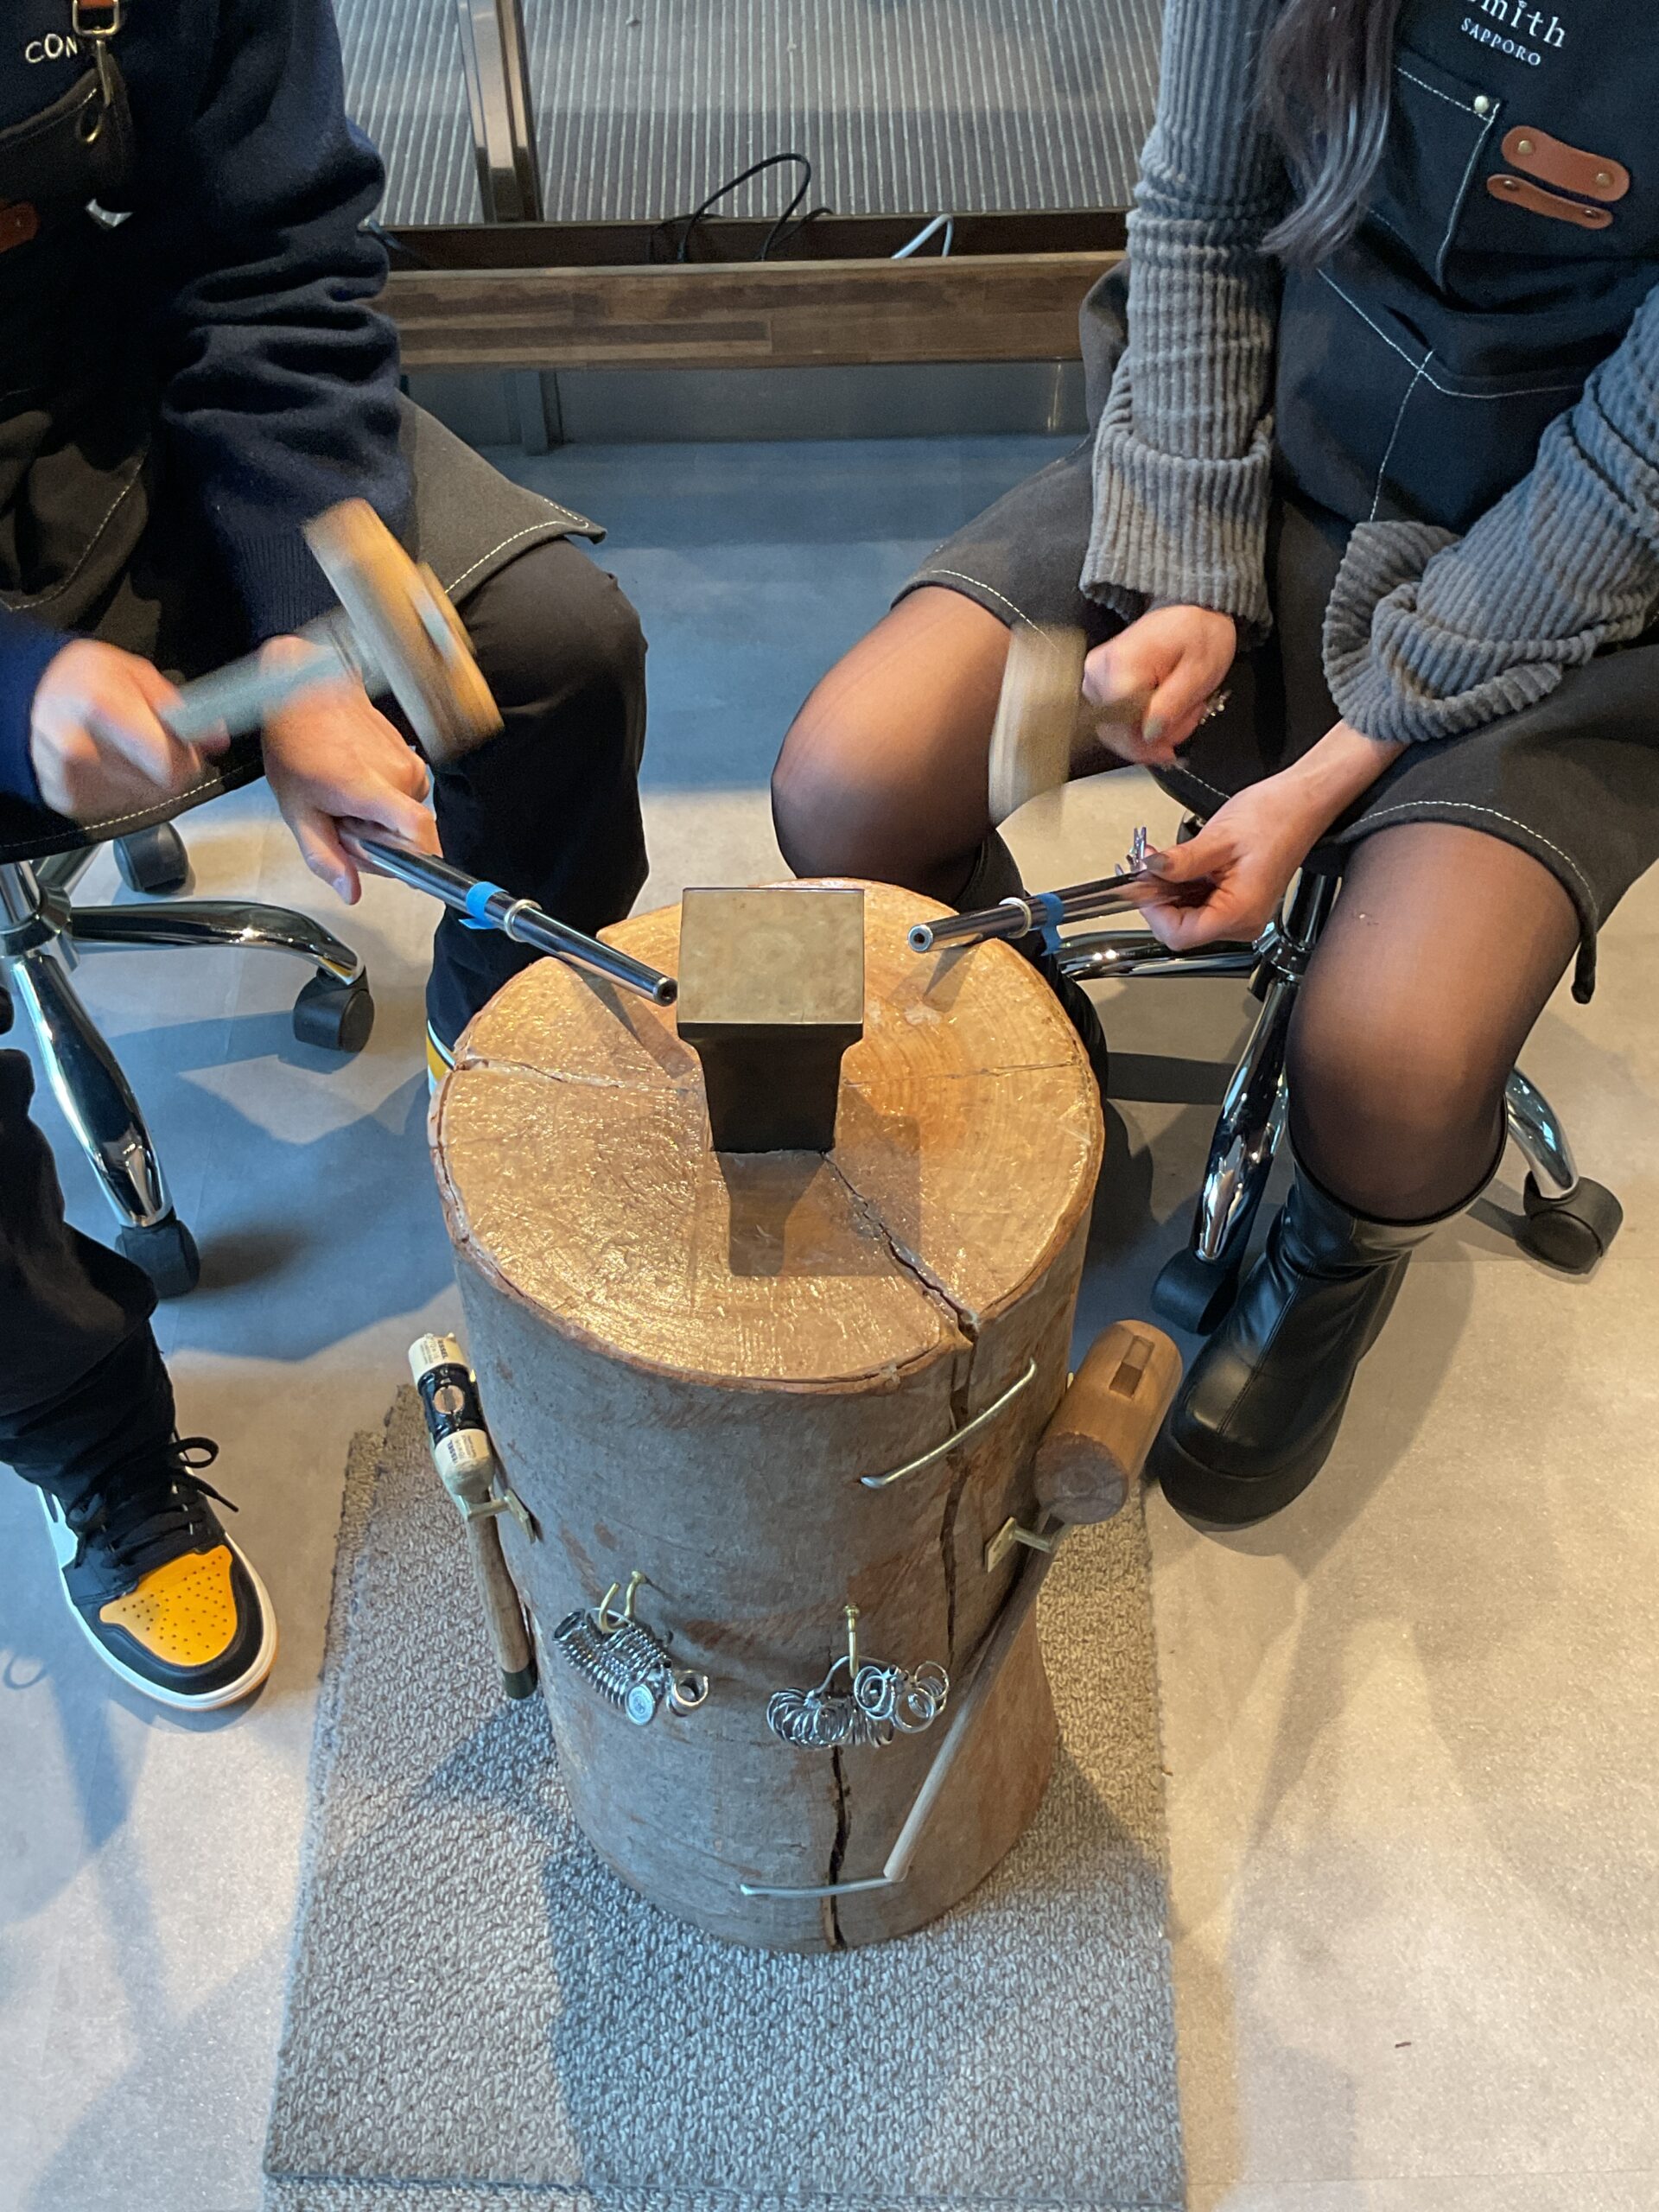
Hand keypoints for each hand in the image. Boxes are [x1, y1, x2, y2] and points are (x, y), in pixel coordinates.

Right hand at [28, 640, 225, 822]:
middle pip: (160, 787)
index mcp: (100, 707)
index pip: (167, 764)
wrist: (32, 695)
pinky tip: (109, 763)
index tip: (189, 750)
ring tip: (125, 748)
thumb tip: (215, 735)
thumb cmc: (82, 680)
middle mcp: (79, 746)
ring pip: (144, 800)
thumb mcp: (135, 673)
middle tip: (154, 743)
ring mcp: (70, 778)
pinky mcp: (66, 799)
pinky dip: (123, 788)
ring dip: (146, 779)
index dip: (188, 760)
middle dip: (169, 767)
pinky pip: (121, 806)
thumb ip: (180, 706)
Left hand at [259, 639, 439, 902]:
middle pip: (407, 839)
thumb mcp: (297, 810)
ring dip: (378, 824)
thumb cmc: (298, 744)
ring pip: (405, 821)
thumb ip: (324, 856)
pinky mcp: (413, 759)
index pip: (418, 833)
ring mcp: (410, 764)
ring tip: (346, 800)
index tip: (405, 873)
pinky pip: (406, 801)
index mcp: (369, 788)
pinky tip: (357, 786)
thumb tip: (350, 891)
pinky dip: (383, 804)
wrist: (309, 695)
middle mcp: (399, 775)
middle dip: (376, 844)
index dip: (418, 862)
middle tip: (341, 823)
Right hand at [1081, 604, 1235, 766]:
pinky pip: (1117, 722)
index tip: (1169, 750)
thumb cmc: (1198, 633)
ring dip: (1152, 731)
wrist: (1193, 613)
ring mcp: (1095, 679)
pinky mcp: (1098, 686)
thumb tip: (1150, 734)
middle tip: (1185, 717)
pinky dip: (1144, 723)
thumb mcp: (1199, 672)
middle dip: (1154, 736)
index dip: (1146, 744)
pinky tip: (1164, 708)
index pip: (1120, 725)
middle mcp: (1098, 672)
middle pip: (1115, 732)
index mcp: (1120, 665)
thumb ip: (1171, 705)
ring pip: (1116, 732)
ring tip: (1179, 707)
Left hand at [1131, 778, 1323, 948]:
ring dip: (1172, 892)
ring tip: (1169, 862)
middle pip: (1183, 929)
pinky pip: (1203, 906)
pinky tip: (1186, 866)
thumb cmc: (1276, 816)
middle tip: (1149, 868)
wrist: (1302, 803)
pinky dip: (1186, 887)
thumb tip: (1149, 871)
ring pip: (1190, 918)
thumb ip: (1180, 862)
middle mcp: (1244, 921)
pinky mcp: (1240, 903)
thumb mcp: (1218, 837)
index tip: (1142, 885)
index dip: (1154, 911)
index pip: (1180, 935)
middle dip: (1161, 899)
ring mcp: (1243, 914)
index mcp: (1241, 911)